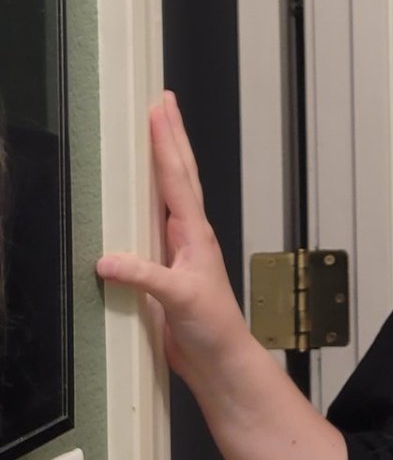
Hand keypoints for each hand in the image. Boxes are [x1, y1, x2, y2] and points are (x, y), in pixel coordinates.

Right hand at [95, 91, 252, 388]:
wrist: (218, 359)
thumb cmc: (212, 328)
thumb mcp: (179, 299)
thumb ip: (144, 277)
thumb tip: (106, 259)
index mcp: (195, 234)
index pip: (177, 178)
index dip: (167, 142)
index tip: (159, 108)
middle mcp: (188, 235)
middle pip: (178, 175)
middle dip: (170, 136)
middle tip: (163, 100)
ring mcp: (177, 249)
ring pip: (168, 194)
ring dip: (161, 161)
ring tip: (153, 131)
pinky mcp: (163, 267)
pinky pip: (149, 223)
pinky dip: (141, 201)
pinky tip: (130, 196)